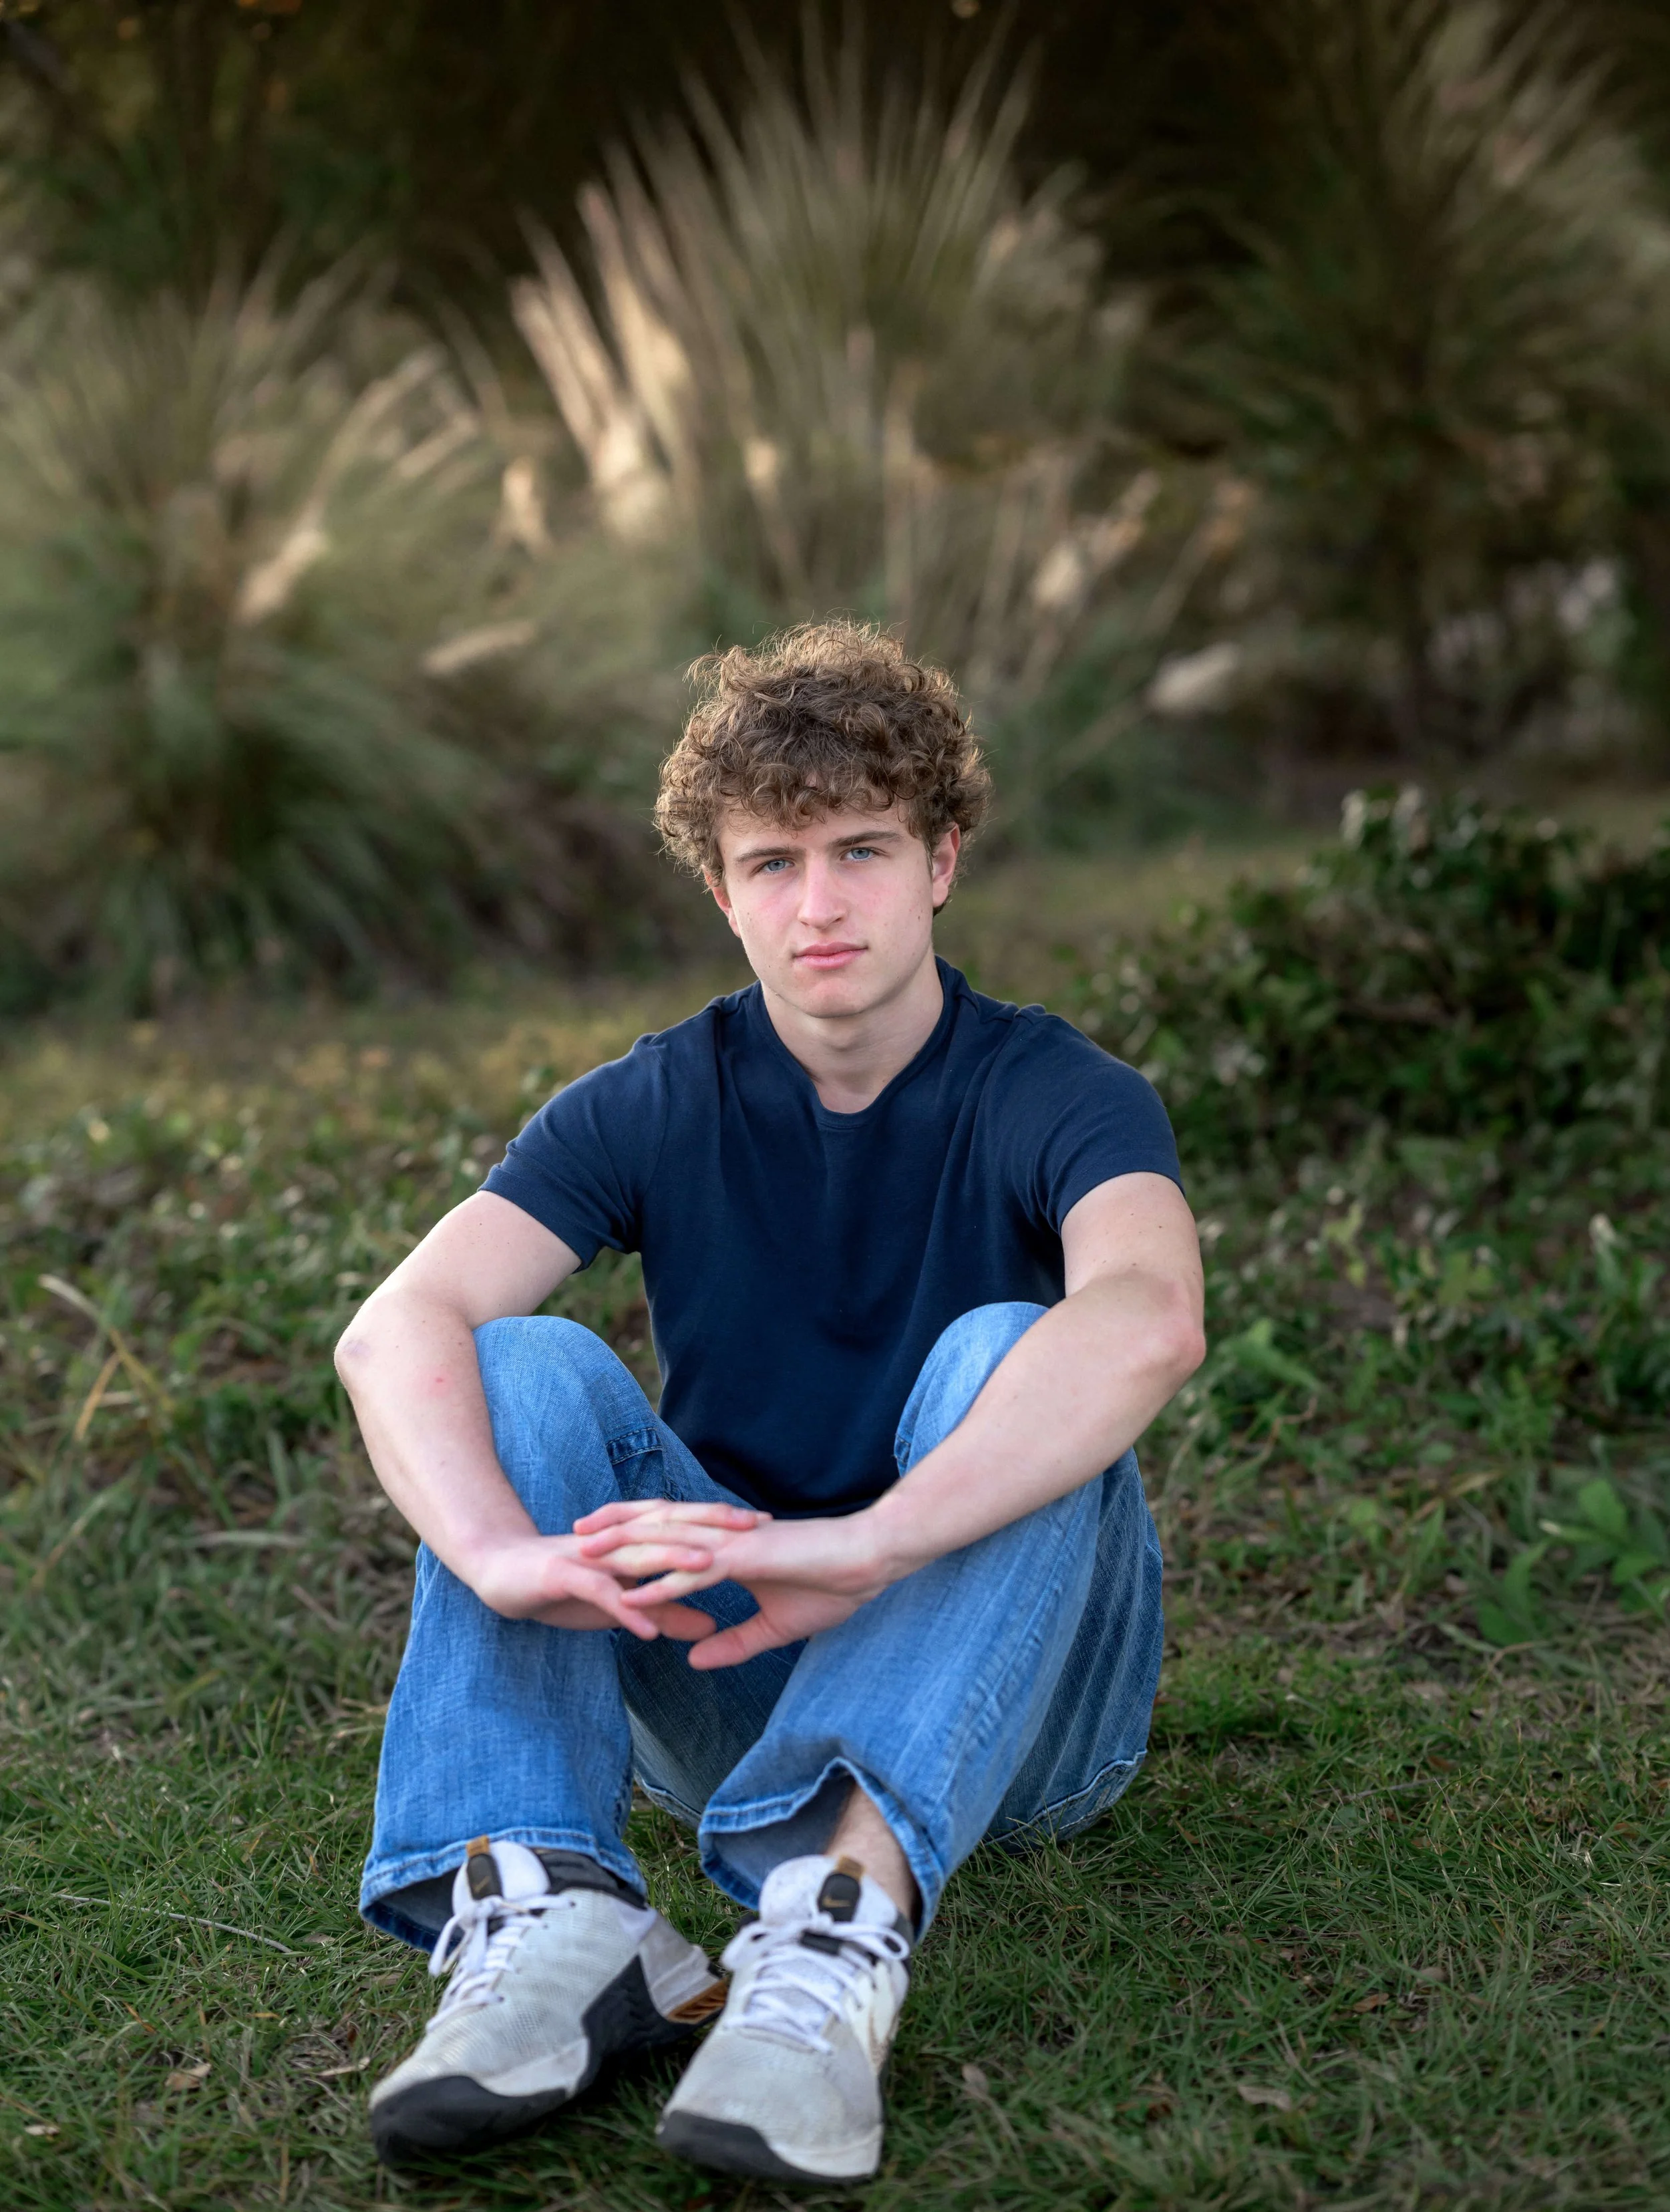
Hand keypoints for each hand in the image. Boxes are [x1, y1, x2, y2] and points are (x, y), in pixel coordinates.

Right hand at [466, 1498, 764, 1638]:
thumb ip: (665, 1611)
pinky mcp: (562, 1576)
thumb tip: (711, 1625)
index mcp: (632, 1543)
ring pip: (637, 1556)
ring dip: (673, 1562)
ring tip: (711, 1570)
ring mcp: (589, 1556)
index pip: (685, 1527)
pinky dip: (623, 1609)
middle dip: (714, 1526)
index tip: (768, 1526)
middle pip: (671, 1529)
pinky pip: (597, 1594)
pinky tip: (647, 1630)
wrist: (498, 1574)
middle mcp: (616, 1542)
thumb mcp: (621, 1606)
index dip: (725, 1524)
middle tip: (757, 1528)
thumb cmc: (563, 1588)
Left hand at [576, 1505, 893, 1667]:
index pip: (672, 1535)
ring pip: (667, 1543)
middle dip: (614, 1528)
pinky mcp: (747, 1560)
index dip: (635, 1534)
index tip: (600, 1541)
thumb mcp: (773, 1627)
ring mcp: (733, 1546)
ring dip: (624, 1549)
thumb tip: (694, 1658)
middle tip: (574, 1533)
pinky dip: (662, 1585)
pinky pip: (695, 1573)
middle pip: (658, 1527)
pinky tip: (634, 1595)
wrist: (867, 1564)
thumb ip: (732, 1643)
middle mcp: (724, 1539)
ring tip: (586, 1553)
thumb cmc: (830, 1587)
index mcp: (728, 1547)